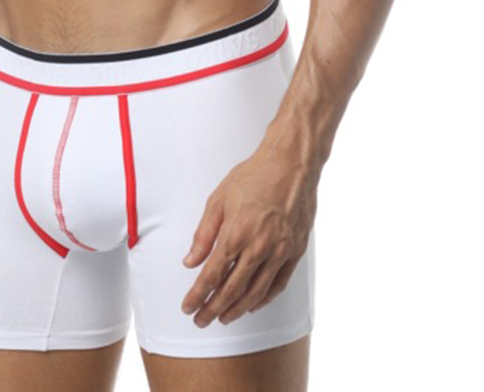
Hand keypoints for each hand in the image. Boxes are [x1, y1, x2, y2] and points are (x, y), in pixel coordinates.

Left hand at [180, 137, 316, 326]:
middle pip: (232, 290)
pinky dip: (263, 299)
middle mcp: (259, 247)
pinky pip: (278, 284)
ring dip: (237, 309)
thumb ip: (203, 233)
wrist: (291, 164)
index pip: (212, 275)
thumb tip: (191, 260)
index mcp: (236, 233)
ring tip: (223, 317)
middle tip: (201, 319)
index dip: (198, 294)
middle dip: (213, 308)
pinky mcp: (295, 251)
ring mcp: (279, 251)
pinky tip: (253, 304)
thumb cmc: (254, 176)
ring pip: (256, 292)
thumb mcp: (218, 199)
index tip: (188, 306)